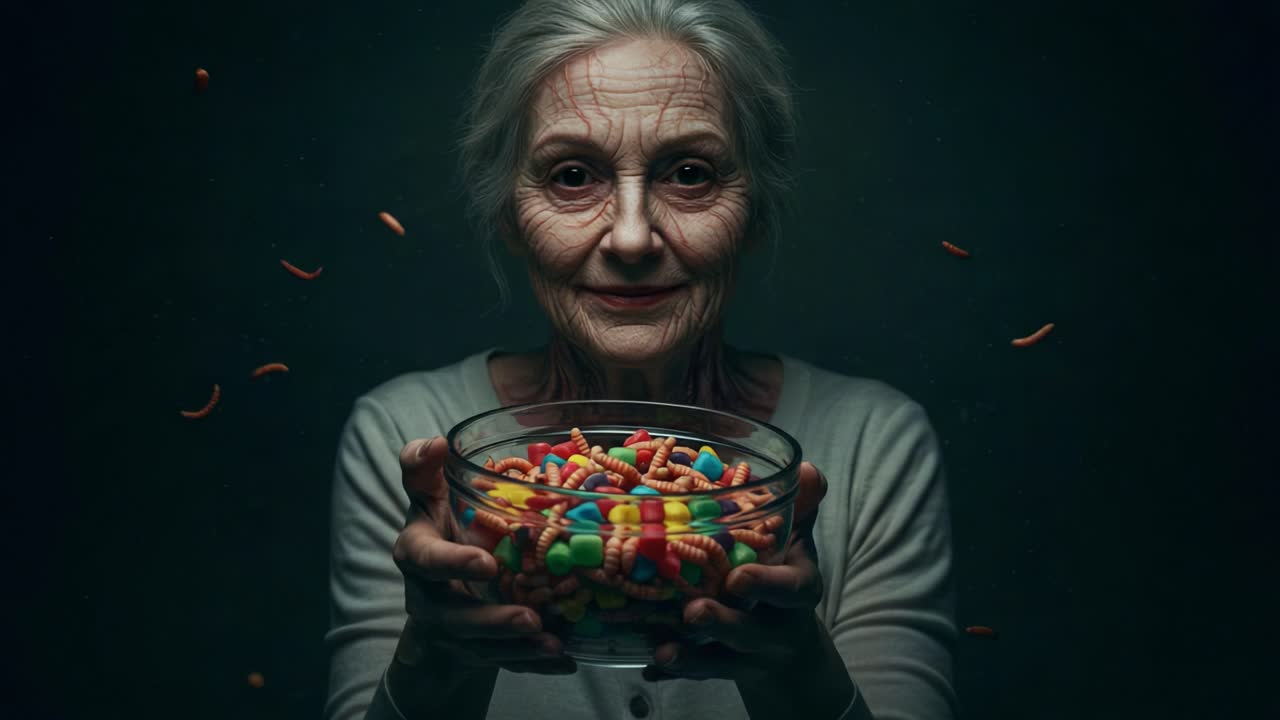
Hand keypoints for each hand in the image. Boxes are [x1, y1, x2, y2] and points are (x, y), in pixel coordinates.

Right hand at [391, 436, 575, 677]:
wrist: (434, 586)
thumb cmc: (439, 527)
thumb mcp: (428, 495)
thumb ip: (423, 468)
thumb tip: (437, 443)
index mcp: (417, 552)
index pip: (425, 559)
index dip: (452, 564)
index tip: (486, 565)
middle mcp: (428, 596)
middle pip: (454, 616)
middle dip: (492, 620)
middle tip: (530, 617)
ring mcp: (450, 628)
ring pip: (481, 646)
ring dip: (517, 648)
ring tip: (554, 643)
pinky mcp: (473, 650)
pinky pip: (503, 662)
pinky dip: (533, 663)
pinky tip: (564, 659)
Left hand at [643, 461, 831, 682]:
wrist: (789, 649)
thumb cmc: (783, 578)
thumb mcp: (795, 545)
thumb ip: (800, 508)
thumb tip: (809, 468)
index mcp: (796, 589)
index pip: (792, 590)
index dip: (768, 586)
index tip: (739, 578)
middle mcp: (777, 627)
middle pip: (751, 630)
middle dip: (723, 623)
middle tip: (693, 611)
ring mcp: (750, 655)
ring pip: (723, 660)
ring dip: (693, 654)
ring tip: (664, 648)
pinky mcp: (724, 671)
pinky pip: (699, 673)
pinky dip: (676, 668)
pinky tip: (651, 665)